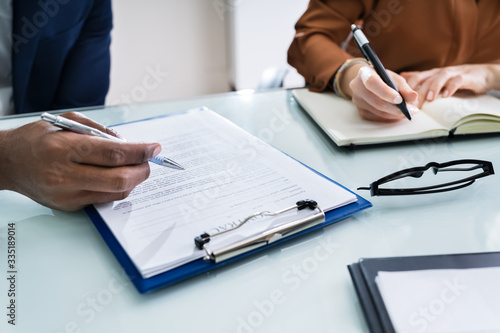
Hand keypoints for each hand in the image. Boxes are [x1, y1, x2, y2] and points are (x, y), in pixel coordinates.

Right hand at [0, 112, 161, 210]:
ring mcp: (67, 195)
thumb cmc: (37, 139)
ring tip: (134, 167)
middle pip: (119, 179)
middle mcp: (65, 175)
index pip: (113, 154)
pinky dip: (118, 188)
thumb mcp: (65, 121)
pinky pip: (105, 200)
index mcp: (64, 148)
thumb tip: (129, 143)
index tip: (154, 148)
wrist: (7, 163)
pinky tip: (117, 177)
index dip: (140, 152)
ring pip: (116, 193)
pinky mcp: (69, 207)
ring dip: (133, 180)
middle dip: (142, 169)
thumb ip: (99, 130)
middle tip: (149, 160)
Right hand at [343, 64, 418, 121]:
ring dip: (395, 114)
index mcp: (364, 73)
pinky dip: (390, 117)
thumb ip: (404, 88)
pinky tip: (398, 114)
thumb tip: (414, 97)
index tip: (400, 100)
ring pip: (378, 112)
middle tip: (411, 110)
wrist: (367, 82)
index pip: (372, 83)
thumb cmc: (382, 77)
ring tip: (408, 111)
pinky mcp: (360, 111)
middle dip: (395, 108)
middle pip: (376, 101)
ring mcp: (357, 101)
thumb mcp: (394, 78)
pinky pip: (377, 117)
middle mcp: (357, 87)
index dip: (386, 92)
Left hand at [400, 64, 499, 107]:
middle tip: (411, 104)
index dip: (405, 89)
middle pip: (423, 79)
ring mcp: (450, 73)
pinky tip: (447, 95)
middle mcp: (437, 73)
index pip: (413, 79)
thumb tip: (402, 77)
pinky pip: (456, 81)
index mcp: (429, 75)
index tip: (400, 101)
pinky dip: (451, 88)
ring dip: (433, 88)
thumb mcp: (435, 80)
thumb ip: (420, 80)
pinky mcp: (464, 77)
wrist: (480, 74)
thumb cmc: (454, 79)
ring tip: (429, 99)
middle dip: (416, 91)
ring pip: (438, 78)